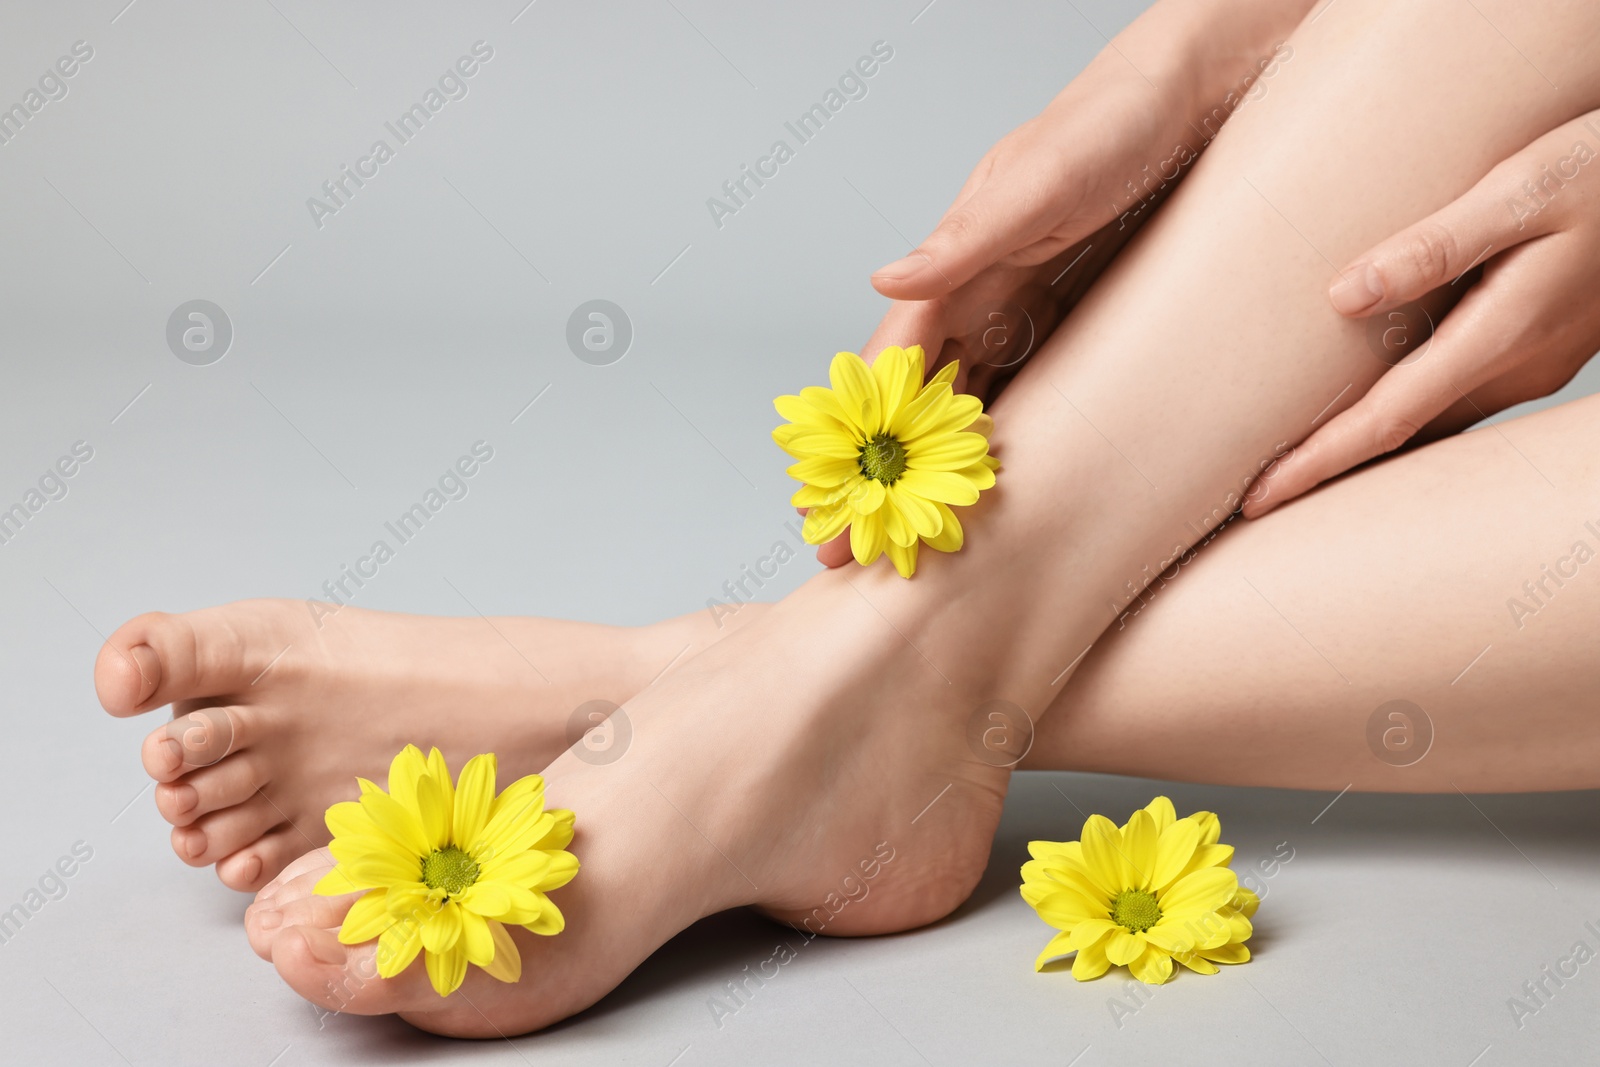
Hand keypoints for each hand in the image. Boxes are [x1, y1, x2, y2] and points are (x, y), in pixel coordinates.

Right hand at [809, 0, 1314, 566]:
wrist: (1203, 94)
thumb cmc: (1115, 120)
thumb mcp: (1040, 178)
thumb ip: (965, 236)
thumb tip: (887, 279)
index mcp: (958, 262)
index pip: (892, 370)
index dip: (861, 443)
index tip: (839, 506)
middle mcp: (982, 294)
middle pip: (916, 405)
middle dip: (879, 479)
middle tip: (848, 555)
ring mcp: (1026, 312)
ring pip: (965, 409)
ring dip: (933, 477)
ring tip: (908, 547)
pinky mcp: (1075, 324)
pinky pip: (1029, 397)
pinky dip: (1002, 448)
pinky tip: (994, 496)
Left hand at [1245, 108, 1599, 517]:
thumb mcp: (1520, 189)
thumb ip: (1433, 245)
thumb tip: (1342, 297)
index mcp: (1501, 334)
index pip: (1386, 421)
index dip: (1317, 463)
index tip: (1257, 498)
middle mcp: (1516, 366)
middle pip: (1403, 439)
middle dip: (1328, 473)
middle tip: (1251, 501)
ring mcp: (1533, 363)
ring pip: (1432, 425)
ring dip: (1365, 450)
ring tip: (1294, 467)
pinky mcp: (1538, 347)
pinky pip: (1456, 399)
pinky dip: (1404, 418)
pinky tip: (1370, 415)